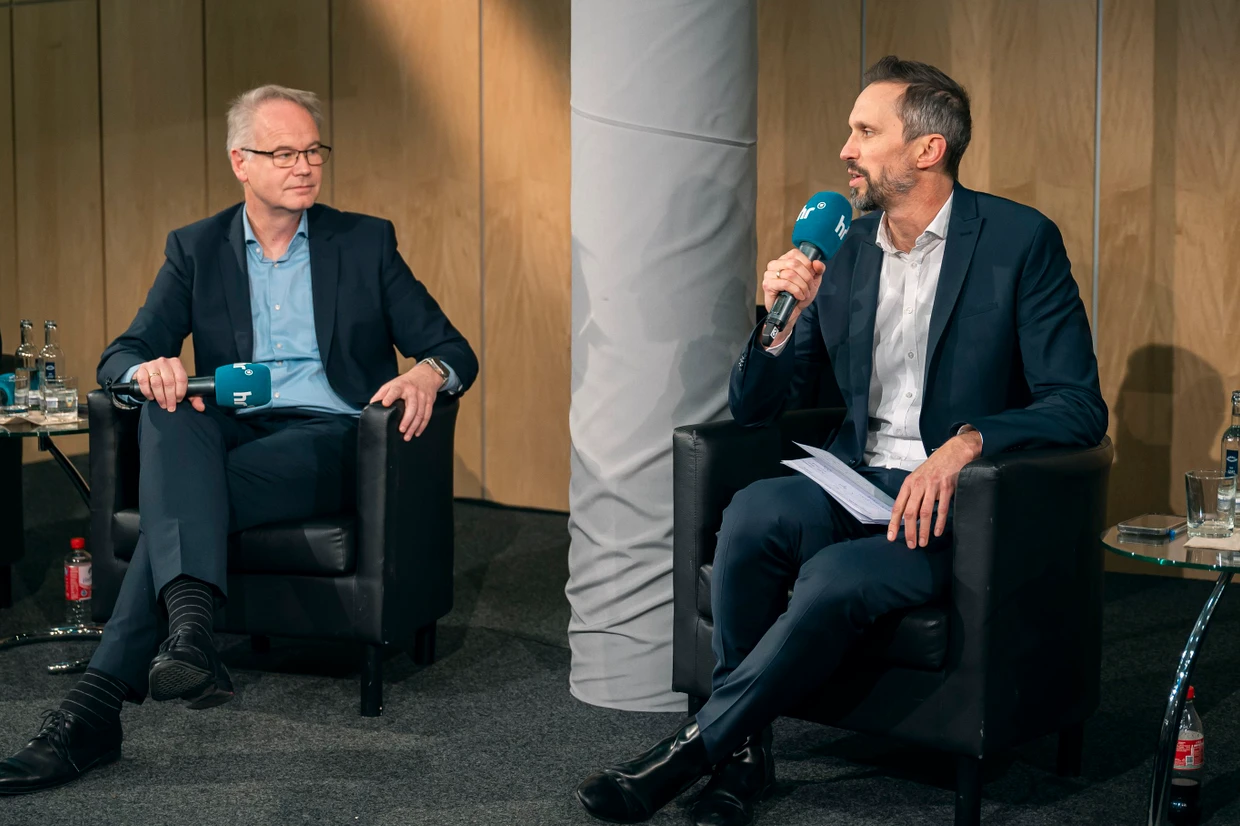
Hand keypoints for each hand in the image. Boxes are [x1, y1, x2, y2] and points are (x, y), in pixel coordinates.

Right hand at [132, 357, 203, 412]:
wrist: (151, 373)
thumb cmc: (169, 381)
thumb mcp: (181, 387)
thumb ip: (193, 396)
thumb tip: (201, 407)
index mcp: (176, 363)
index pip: (181, 378)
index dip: (180, 391)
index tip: (179, 400)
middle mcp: (164, 361)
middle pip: (169, 382)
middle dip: (170, 397)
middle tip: (170, 407)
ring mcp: (152, 364)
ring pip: (156, 382)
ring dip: (160, 396)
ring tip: (162, 404)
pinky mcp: (141, 369)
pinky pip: (143, 381)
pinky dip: (147, 392)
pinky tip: (151, 397)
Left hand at [369, 362, 443, 440]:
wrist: (425, 375)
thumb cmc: (406, 382)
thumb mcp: (392, 384)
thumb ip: (382, 394)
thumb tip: (372, 404)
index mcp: (401, 386)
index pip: (395, 391)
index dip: (390, 397)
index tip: (385, 404)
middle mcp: (413, 391)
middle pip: (412, 407)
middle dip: (407, 420)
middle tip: (401, 430)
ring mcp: (422, 397)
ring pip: (420, 413)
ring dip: (414, 426)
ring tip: (407, 436)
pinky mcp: (429, 402)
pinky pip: (427, 415)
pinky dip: (422, 426)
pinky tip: (417, 432)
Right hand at [761, 248, 826, 340]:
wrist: (792, 312)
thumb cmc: (799, 295)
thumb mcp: (813, 281)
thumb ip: (818, 270)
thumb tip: (817, 263)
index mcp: (784, 260)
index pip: (796, 254)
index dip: (807, 265)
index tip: (811, 276)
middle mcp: (775, 265)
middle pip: (794, 264)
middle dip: (806, 277)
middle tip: (809, 287)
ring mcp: (769, 274)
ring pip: (790, 274)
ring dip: (802, 286)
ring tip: (804, 293)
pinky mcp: (768, 285)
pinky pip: (785, 284)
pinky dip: (796, 291)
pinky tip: (798, 296)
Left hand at [886, 430, 982, 547]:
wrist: (954, 451)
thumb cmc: (935, 467)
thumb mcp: (919, 478)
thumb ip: (913, 495)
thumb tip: (909, 517)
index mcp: (909, 484)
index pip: (897, 506)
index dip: (894, 523)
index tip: (891, 537)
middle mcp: (918, 485)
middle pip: (910, 512)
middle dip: (909, 531)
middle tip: (911, 545)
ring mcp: (932, 486)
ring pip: (925, 512)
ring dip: (923, 530)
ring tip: (923, 542)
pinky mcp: (946, 487)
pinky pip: (942, 508)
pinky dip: (939, 522)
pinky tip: (937, 532)